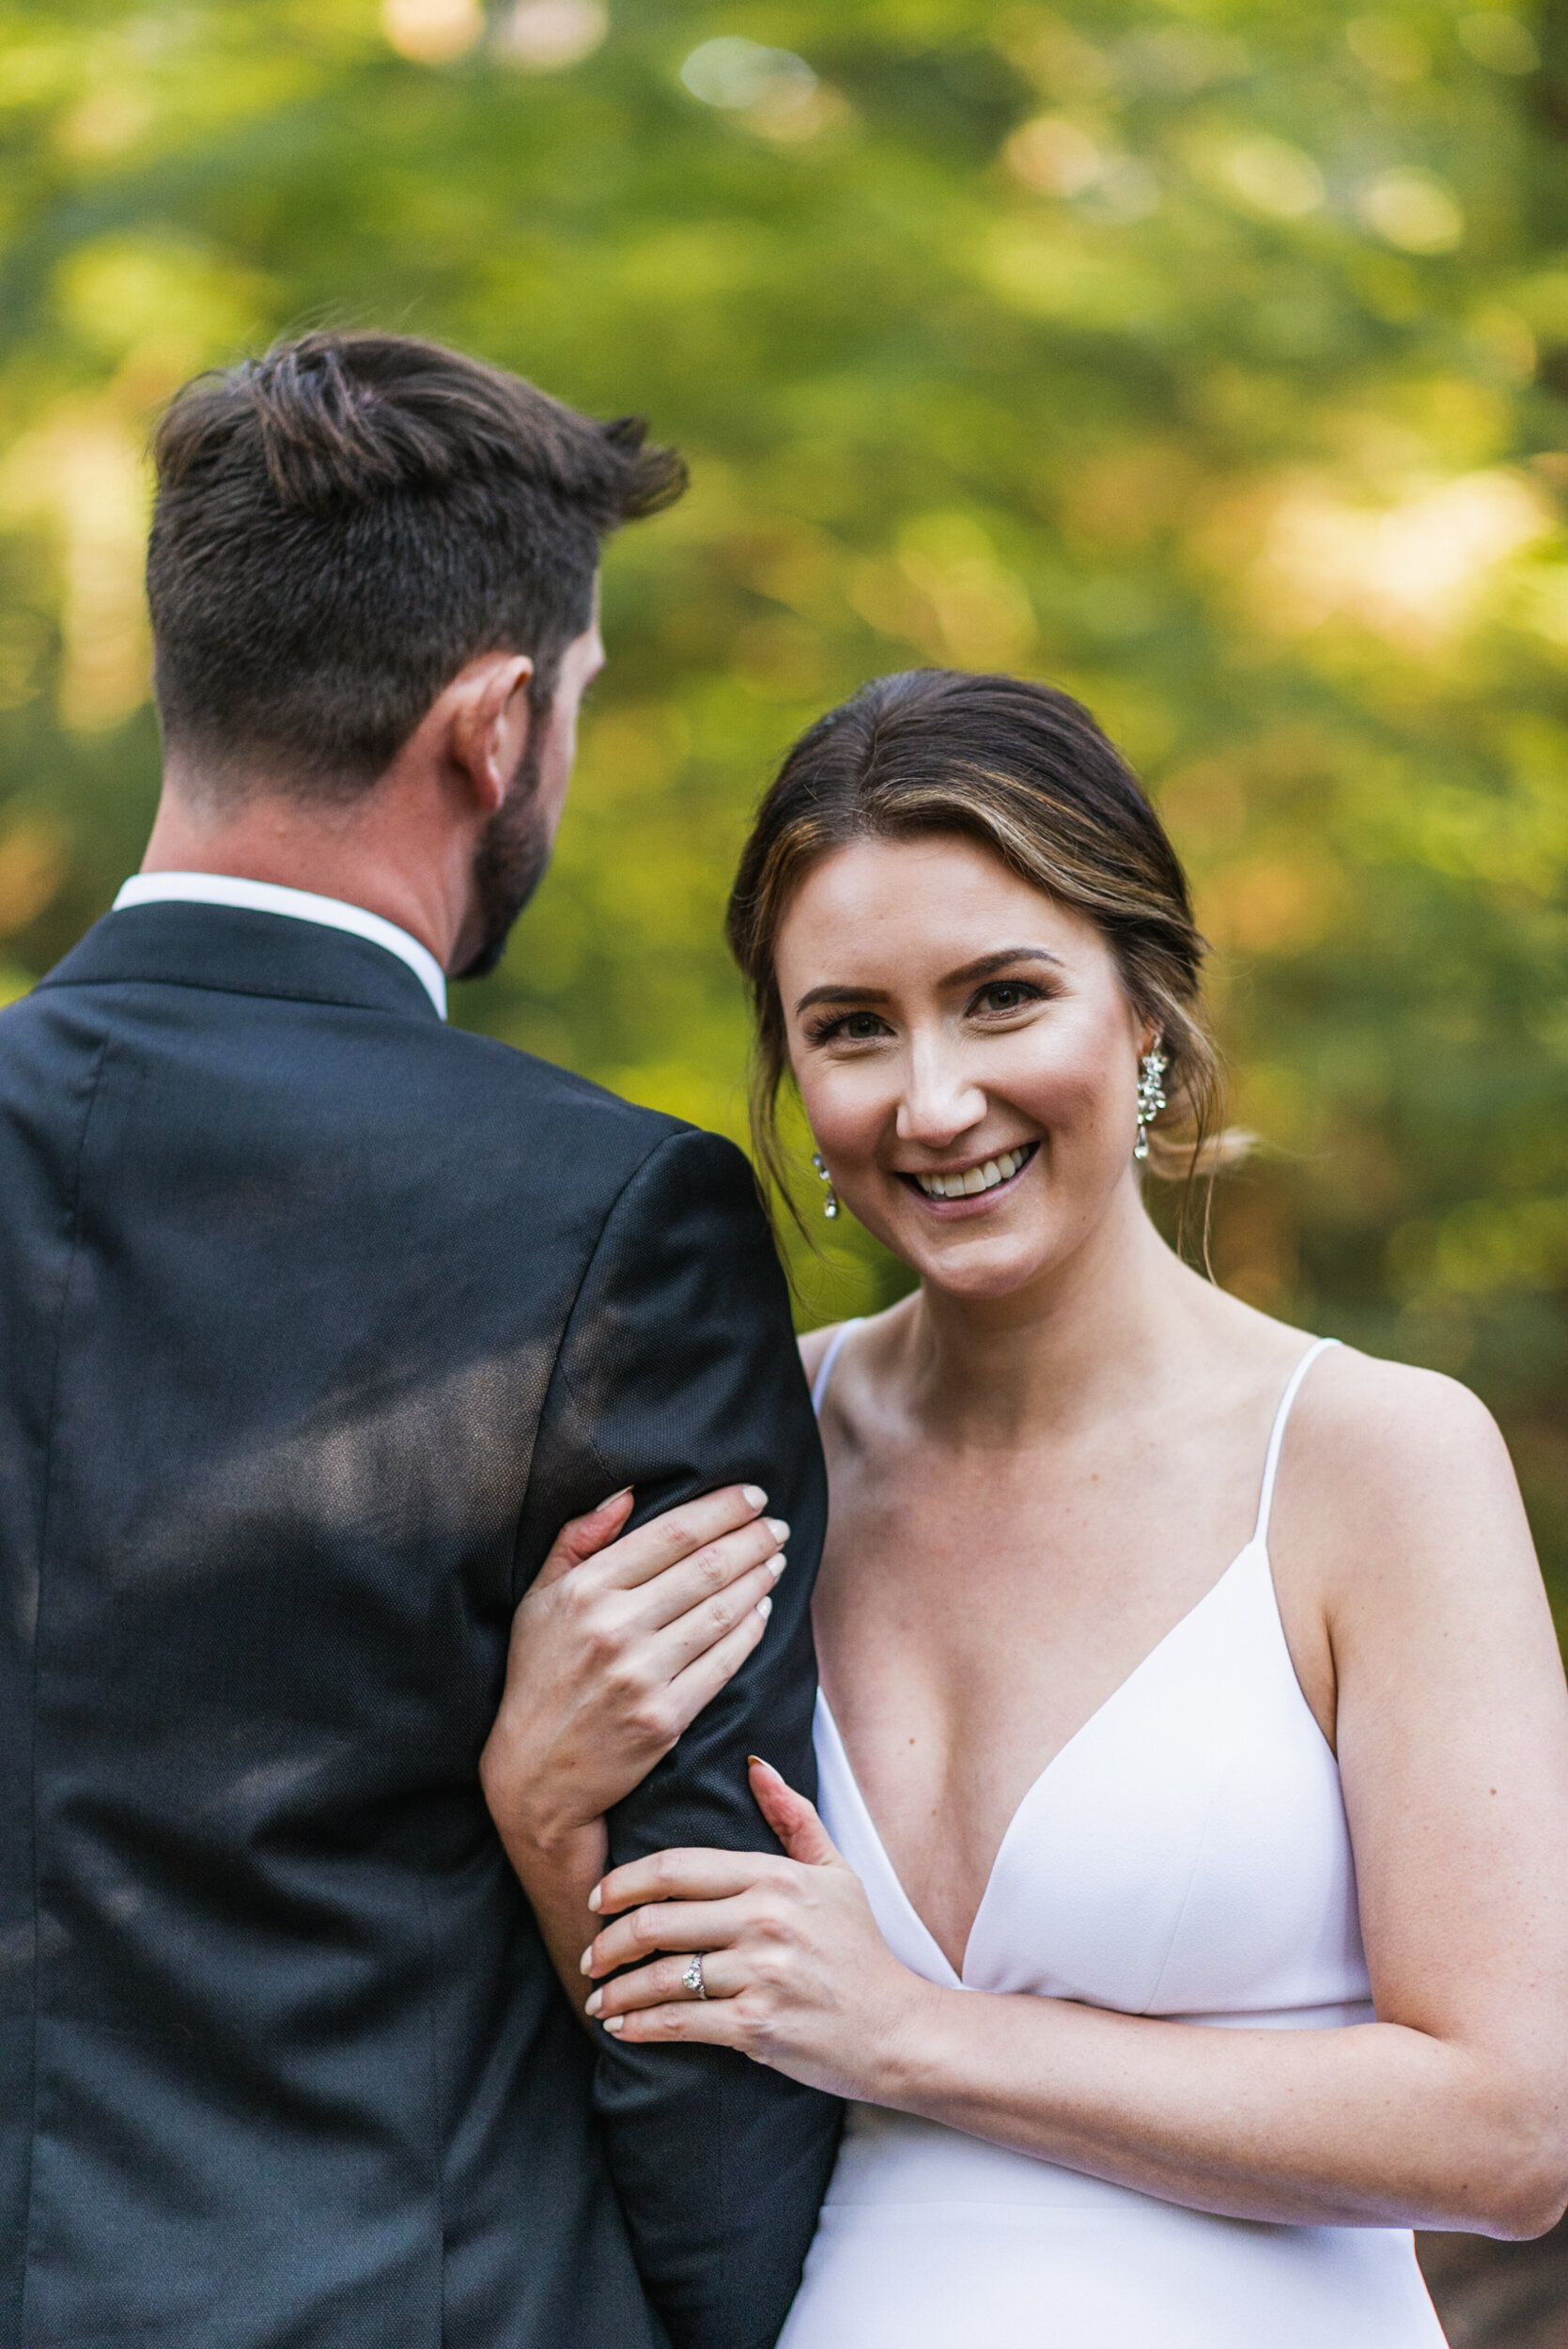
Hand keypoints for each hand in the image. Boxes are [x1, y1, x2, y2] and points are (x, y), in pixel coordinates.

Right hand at [480, 1484, 787, 1861]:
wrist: (536, 1774)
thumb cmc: (538, 1677)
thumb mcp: (538, 1600)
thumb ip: (577, 1539)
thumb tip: (628, 1492)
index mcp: (585, 1591)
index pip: (671, 1534)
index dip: (721, 1510)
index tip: (752, 1496)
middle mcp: (614, 1629)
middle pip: (706, 1568)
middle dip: (752, 1539)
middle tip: (778, 1525)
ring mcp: (642, 1676)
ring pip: (722, 1611)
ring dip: (759, 1580)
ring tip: (776, 1560)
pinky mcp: (665, 1719)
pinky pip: (724, 1663)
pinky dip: (751, 1631)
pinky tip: (763, 1610)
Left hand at [579, 1757, 936, 2101]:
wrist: (896, 2029)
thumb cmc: (859, 1949)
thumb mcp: (835, 1872)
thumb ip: (792, 1817)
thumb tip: (755, 1765)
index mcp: (775, 1876)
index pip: (677, 1867)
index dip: (624, 1882)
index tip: (596, 1899)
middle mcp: (765, 1919)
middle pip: (657, 1920)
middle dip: (608, 1941)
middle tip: (589, 1956)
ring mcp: (761, 1973)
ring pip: (661, 1975)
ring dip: (617, 1990)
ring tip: (597, 1997)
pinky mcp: (757, 2025)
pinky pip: (679, 2022)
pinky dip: (639, 2026)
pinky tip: (620, 2027)